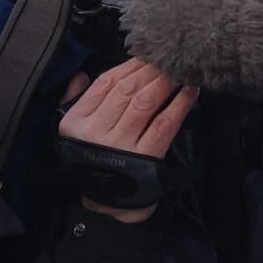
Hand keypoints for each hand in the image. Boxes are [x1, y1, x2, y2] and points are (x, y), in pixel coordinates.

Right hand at [59, 61, 197, 221]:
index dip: (128, 65)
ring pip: (145, 101)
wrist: (108, 207)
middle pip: (127, 88)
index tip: (145, 55)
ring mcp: (122, 145)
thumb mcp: (73, 134)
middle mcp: (97, 132)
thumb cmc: (94, 163)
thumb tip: (81, 75)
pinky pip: (165, 123)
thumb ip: (74, 101)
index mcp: (76, 122)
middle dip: (150, 69)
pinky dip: (180, 104)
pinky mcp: (147, 157)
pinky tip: (190, 91)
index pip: (104, 83)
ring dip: (165, 81)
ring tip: (180, 69)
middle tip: (168, 56)